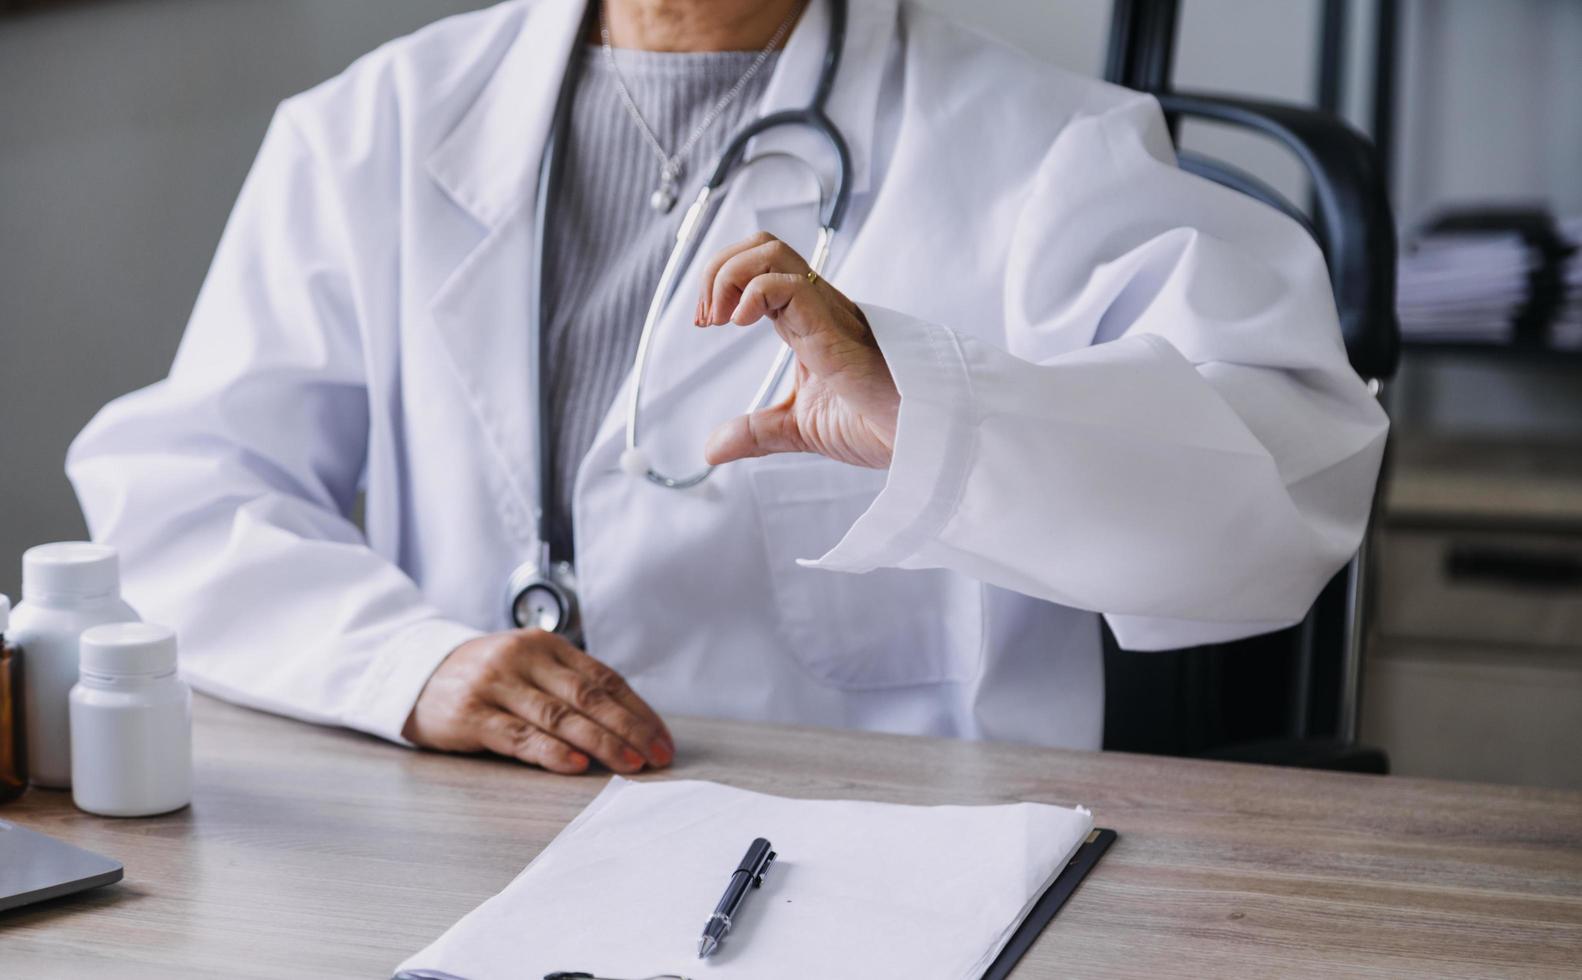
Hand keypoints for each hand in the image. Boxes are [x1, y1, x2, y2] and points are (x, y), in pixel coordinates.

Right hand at [404, 630, 674, 774]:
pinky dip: (551, 751)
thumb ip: (566, 685)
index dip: (638, 710)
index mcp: (546, 646)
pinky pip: (518, 735)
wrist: (412, 672)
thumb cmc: (484, 677)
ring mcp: (496, 685)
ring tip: (630, 763)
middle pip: (588, 696)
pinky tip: (576, 765)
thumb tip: (626, 724)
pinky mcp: (470, 714)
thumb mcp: (526, 666)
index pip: (604, 678)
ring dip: (601, 743)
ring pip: (559, 716)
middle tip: (657, 755)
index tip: (663, 739)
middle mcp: (524, 659)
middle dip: (629, 728)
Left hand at [696, 232, 899, 468]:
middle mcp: (817, 307)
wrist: (919, 443)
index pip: (758, 267)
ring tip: (721, 319)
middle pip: (760, 245)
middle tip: (708, 318)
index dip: (720, 282)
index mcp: (807, 321)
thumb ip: (756, 432)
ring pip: (770, 252)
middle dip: (718, 269)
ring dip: (728, 275)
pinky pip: (789, 284)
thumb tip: (712, 448)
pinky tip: (742, 322)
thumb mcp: (799, 429)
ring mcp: (827, 313)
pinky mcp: (835, 330)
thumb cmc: (878, 427)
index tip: (706, 322)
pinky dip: (752, 293)